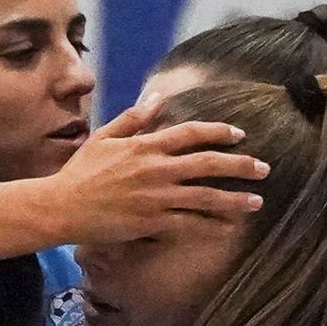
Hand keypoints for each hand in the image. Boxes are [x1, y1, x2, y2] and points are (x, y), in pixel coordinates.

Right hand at [47, 102, 266, 243]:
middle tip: (263, 169)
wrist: (62, 206)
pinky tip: (228, 227)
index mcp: (146, 145)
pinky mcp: (152, 222)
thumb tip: (156, 98)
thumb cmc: (81, 172)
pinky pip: (189, 224)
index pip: (191, 133)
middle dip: (240, 165)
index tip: (239, 135)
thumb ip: (134, 119)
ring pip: (206, 197)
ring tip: (257, 202)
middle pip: (208, 163)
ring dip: (235, 199)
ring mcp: (157, 197)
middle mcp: (157, 169)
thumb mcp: (105, 137)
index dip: (219, 132)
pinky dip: (211, 225)